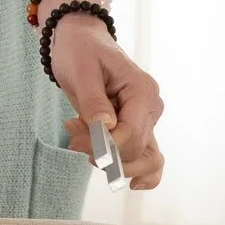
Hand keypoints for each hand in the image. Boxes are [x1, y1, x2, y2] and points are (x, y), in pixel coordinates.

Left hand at [48, 20, 164, 189]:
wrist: (80, 40)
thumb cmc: (79, 50)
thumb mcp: (81, 71)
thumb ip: (93, 101)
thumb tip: (105, 129)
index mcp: (142, 90)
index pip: (131, 134)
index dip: (103, 146)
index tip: (75, 138)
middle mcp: (151, 107)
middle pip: (137, 150)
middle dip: (103, 152)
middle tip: (73, 135)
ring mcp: (147, 119)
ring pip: (148, 158)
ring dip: (115, 163)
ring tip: (85, 145)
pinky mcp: (138, 127)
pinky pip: (150, 156)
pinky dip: (142, 173)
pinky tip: (130, 184)